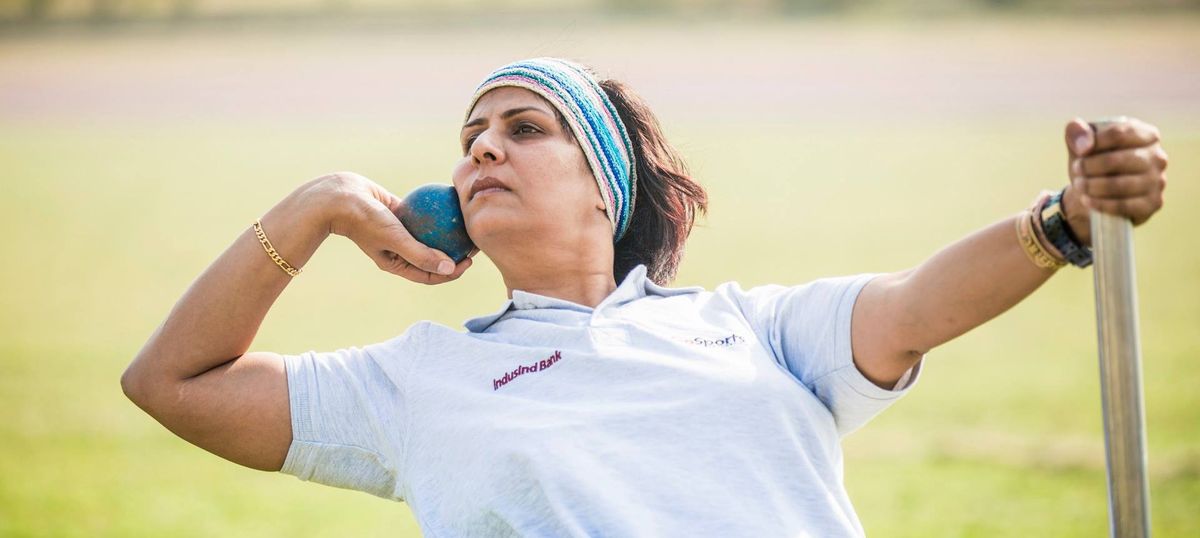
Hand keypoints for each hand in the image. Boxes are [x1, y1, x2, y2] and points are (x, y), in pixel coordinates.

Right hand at [307, 172, 474, 283]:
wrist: (339, 197)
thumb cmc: (365, 221)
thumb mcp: (396, 239)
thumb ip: (421, 254)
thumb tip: (451, 268)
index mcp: (397, 264)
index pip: (430, 274)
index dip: (453, 272)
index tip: (470, 260)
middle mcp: (400, 250)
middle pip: (433, 255)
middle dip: (455, 252)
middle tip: (474, 241)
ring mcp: (399, 232)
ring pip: (429, 234)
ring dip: (447, 231)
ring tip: (466, 222)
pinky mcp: (399, 214)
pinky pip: (422, 214)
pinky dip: (435, 210)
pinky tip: (452, 201)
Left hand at [1061, 117, 1168, 245]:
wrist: (1093, 193)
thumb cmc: (1091, 161)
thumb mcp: (1080, 142)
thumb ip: (1076, 131)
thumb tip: (1084, 145)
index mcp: (1147, 135)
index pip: (1120, 133)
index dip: (1094, 142)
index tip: (1079, 152)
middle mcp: (1158, 157)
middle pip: (1119, 160)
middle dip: (1091, 166)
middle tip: (1076, 169)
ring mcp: (1158, 181)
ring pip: (1122, 185)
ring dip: (1093, 186)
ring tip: (1079, 185)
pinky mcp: (1152, 203)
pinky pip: (1125, 206)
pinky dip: (1101, 204)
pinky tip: (1086, 201)